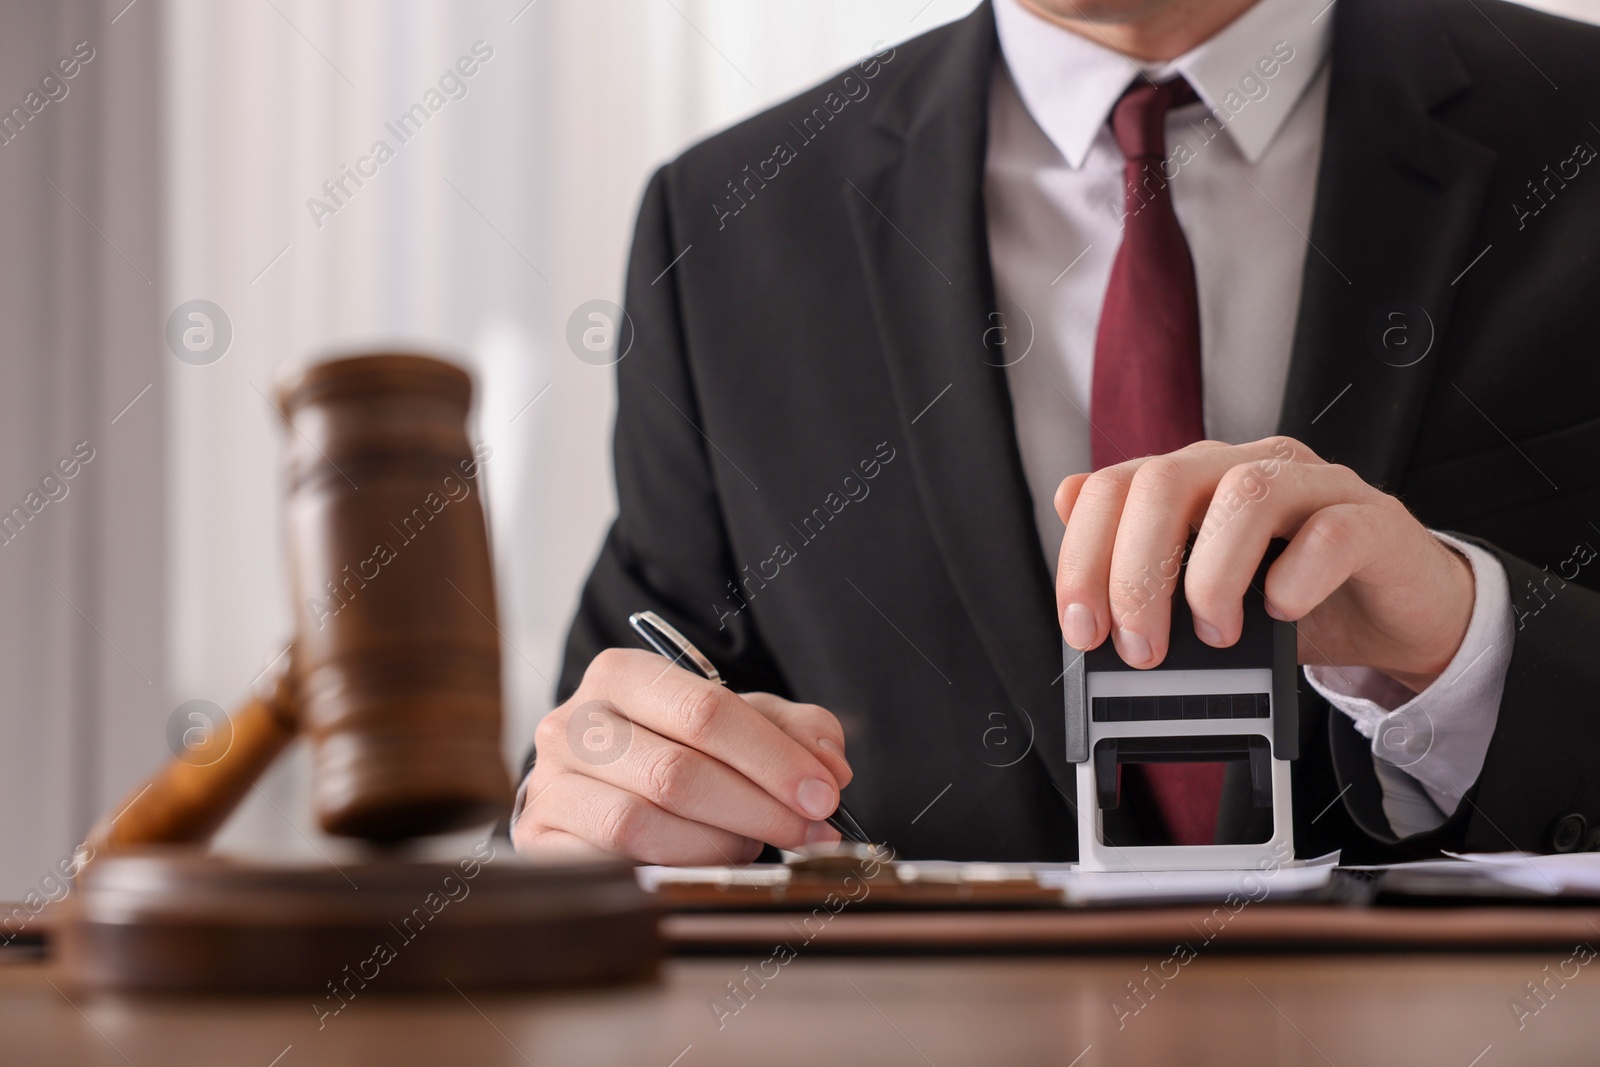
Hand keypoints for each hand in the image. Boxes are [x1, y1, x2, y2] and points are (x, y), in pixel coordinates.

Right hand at [513, 648, 849, 864]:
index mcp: (621, 675)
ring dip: (717, 844)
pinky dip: (672, 872)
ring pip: (642, 825)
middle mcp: (573, 724)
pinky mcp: (539, 843)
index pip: (705, 711)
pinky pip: (611, 868)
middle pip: (677, 772)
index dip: (774, 757)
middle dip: (758, 808)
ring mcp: (549, 785)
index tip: (824, 794)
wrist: (594, 789)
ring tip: (752, 845)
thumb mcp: (737, 723)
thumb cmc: (673, 749)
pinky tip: (705, 868)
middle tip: (808, 831)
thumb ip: (792, 730)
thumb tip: (830, 764)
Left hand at [1053, 437, 1475, 691]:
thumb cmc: (1292, 599)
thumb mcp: (1199, 594)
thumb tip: (1074, 561)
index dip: (1085, 557)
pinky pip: (1331, 531)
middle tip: (1141, 647)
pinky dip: (1297, 576)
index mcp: (1194, 479)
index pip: (1115, 487)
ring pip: (1246, 493)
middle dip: (1136, 572)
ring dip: (1212, 575)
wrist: (1390, 613)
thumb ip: (1140, 575)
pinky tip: (1283, 611)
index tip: (1083, 628)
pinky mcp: (1372, 520)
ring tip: (1215, 634)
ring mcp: (1313, 485)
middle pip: (1165, 482)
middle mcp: (1246, 466)